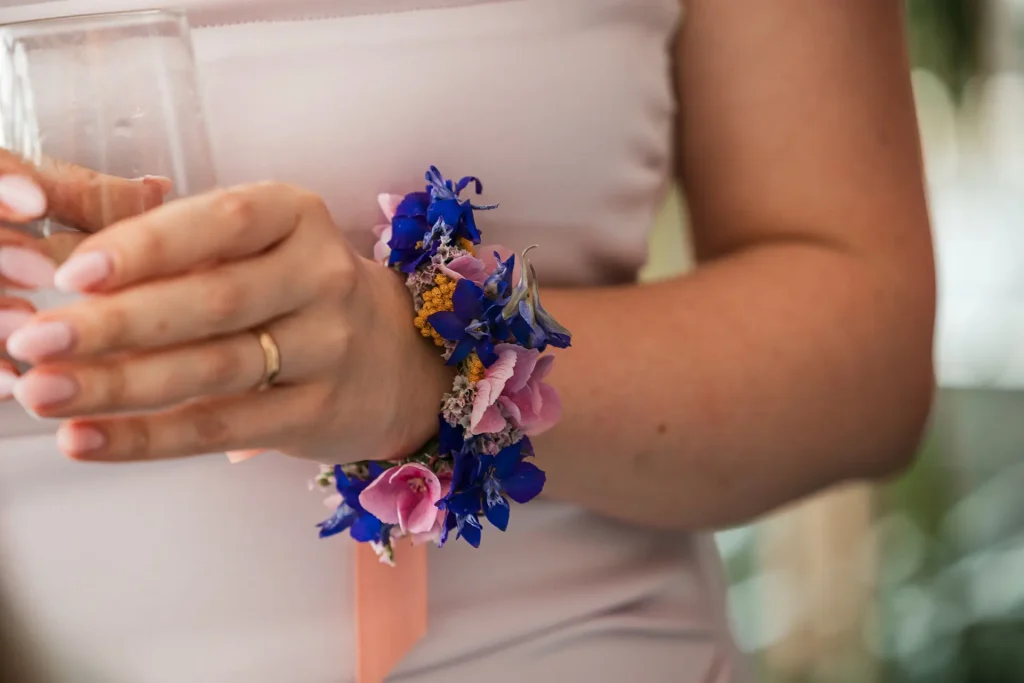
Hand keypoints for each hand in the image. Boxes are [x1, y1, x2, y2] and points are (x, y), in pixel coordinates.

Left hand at [7, 183, 452, 463]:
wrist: (394, 358)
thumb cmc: (296, 289)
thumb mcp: (258, 244)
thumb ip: (173, 245)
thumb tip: (59, 263)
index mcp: (298, 216)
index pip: (224, 223)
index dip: (148, 246)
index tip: (75, 273)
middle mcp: (323, 277)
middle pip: (216, 303)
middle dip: (118, 324)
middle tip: (33, 341)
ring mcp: (329, 349)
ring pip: (214, 370)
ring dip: (120, 385)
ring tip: (43, 392)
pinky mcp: (317, 414)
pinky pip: (223, 429)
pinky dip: (148, 438)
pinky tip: (87, 440)